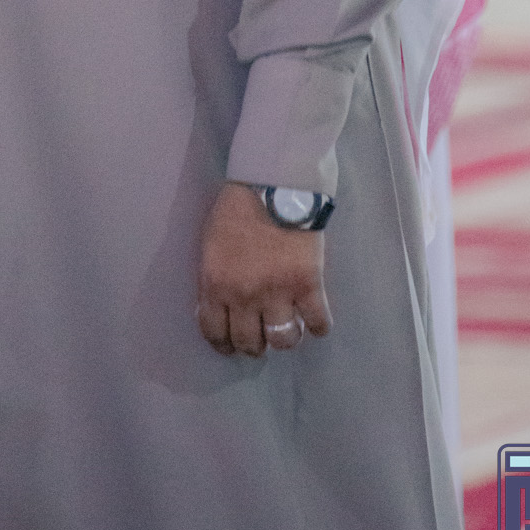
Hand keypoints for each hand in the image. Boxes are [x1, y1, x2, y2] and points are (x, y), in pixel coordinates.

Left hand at [196, 182, 332, 358]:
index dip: (223, 345)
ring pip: (284, 341)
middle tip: (261, 338)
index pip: (215, 333)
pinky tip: (315, 320)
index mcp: (216, 285)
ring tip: (288, 328)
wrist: (271, 184)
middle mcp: (245, 297)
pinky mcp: (309, 285)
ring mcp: (279, 293)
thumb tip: (217, 307)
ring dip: (286, 339)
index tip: (231, 345)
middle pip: (250, 343)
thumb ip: (213, 279)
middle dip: (254, 346)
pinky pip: (319, 323)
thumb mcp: (210, 246)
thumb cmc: (235, 210)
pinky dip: (319, 326)